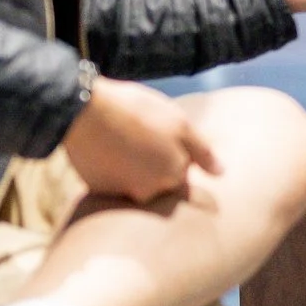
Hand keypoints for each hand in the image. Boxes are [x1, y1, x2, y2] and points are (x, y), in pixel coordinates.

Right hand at [61, 77, 217, 203]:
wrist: (84, 112)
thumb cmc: (140, 114)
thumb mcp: (181, 126)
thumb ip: (203, 153)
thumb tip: (220, 173)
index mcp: (173, 178)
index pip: (184, 175)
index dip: (177, 154)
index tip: (163, 137)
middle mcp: (148, 193)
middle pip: (160, 182)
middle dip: (156, 163)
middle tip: (142, 136)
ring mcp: (121, 192)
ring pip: (136, 182)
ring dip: (134, 168)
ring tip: (125, 141)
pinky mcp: (96, 188)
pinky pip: (113, 182)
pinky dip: (113, 170)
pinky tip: (108, 149)